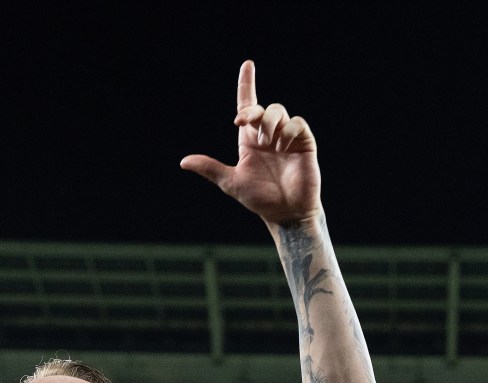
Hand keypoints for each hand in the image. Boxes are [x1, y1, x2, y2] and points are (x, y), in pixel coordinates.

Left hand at [181, 60, 321, 225]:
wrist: (285, 213)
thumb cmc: (259, 198)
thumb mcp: (230, 182)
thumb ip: (210, 168)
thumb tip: (183, 161)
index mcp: (249, 140)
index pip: (247, 106)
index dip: (247, 84)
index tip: (248, 64)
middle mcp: (268, 135)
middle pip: (261, 108)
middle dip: (252, 111)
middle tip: (244, 123)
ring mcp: (286, 138)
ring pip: (278, 111)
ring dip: (269, 123)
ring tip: (268, 143)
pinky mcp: (304, 143)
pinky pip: (297, 123)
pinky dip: (289, 131)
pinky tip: (283, 146)